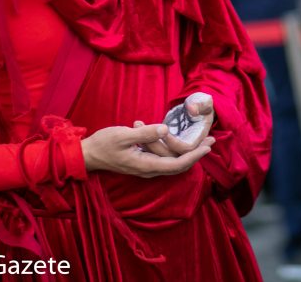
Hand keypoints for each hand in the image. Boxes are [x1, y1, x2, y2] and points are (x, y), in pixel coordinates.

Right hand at [80, 124, 212, 176]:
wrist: (88, 154)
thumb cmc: (104, 144)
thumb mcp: (123, 135)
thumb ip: (144, 134)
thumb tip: (165, 130)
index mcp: (146, 165)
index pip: (177, 165)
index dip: (194, 156)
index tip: (208, 146)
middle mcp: (149, 170)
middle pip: (179, 165)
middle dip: (196, 153)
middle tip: (211, 139)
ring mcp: (146, 167)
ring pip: (172, 161)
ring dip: (187, 150)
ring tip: (200, 137)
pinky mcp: (144, 162)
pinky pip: (164, 158)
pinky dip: (174, 149)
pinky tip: (176, 137)